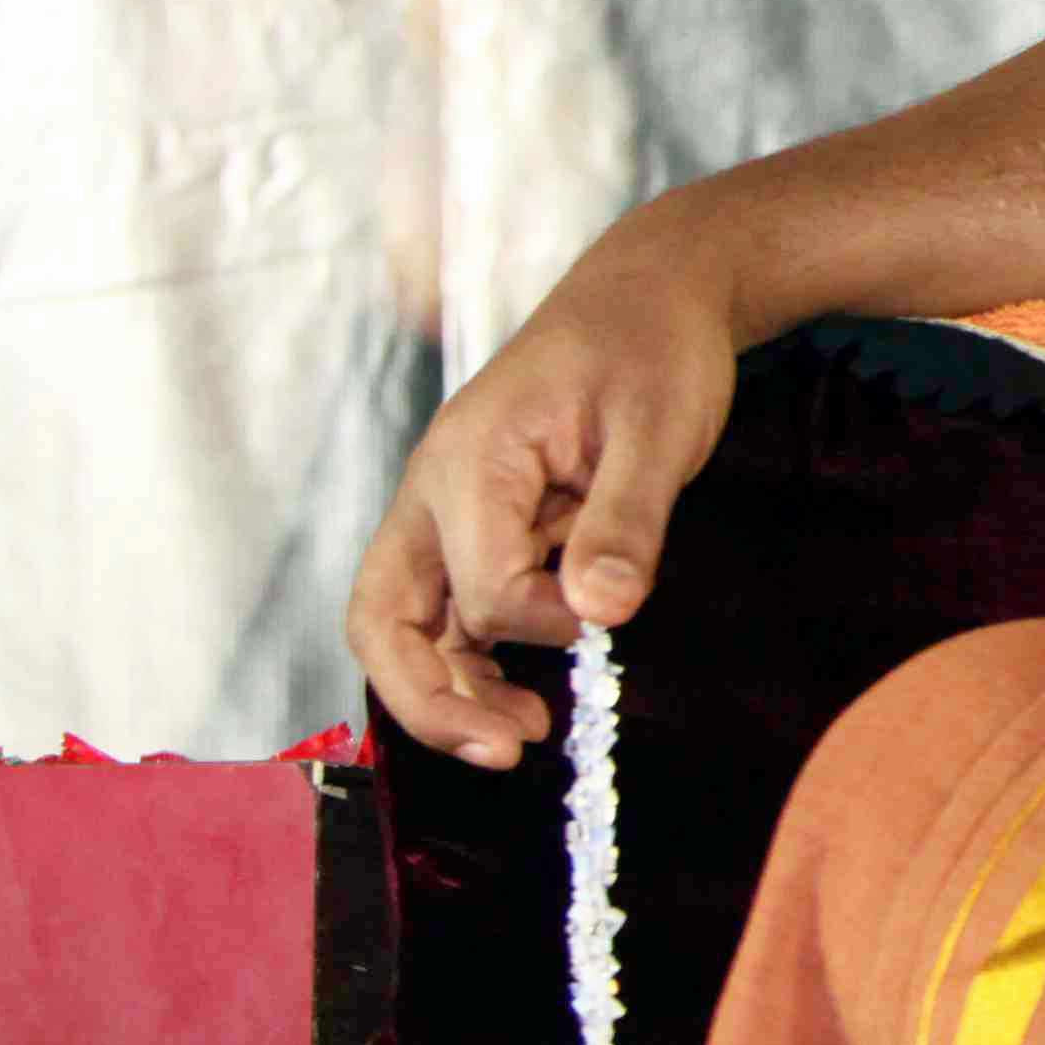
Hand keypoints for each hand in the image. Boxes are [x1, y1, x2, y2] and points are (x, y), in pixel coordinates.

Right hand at [342, 210, 745, 769]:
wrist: (655, 293)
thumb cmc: (654, 344)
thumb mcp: (660, 424)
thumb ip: (627, 518)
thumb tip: (600, 612)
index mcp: (469, 459)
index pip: (478, 580)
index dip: (541, 618)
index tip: (607, 610)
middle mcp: (438, 491)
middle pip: (384, 619)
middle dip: (432, 697)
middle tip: (508, 750)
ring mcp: (451, 513)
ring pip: (410, 627)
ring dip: (449, 691)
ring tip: (520, 739)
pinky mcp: (483, 527)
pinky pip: (453, 611)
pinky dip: (475, 660)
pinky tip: (523, 696)